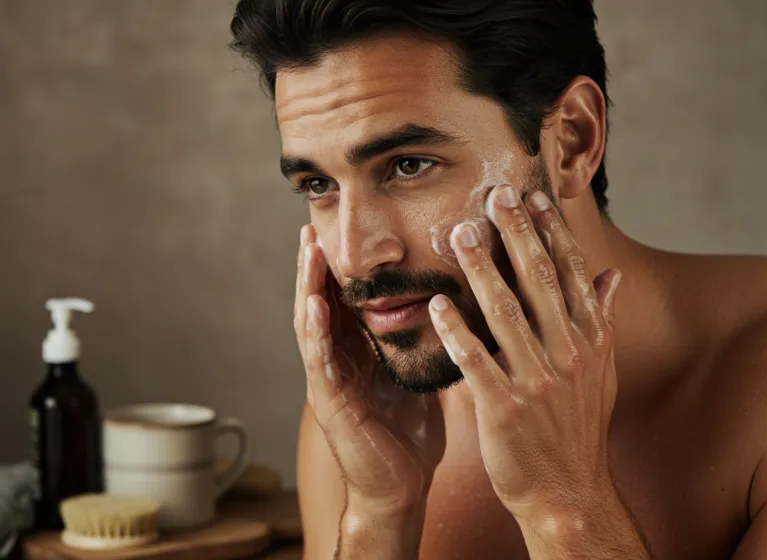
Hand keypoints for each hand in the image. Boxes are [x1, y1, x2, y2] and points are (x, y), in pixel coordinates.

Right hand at [294, 225, 444, 517]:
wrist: (402, 487)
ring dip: (307, 286)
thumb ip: (420, 343)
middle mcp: (338, 361)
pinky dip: (314, 331)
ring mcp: (329, 381)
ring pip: (312, 323)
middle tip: (312, 226)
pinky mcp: (329, 403)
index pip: (346, 301)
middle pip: (322, 303)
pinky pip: (319, 361)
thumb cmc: (410, 434)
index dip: (342, 266)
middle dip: (316, 265)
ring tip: (307, 250)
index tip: (343, 230)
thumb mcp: (416, 376)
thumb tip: (450, 307)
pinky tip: (314, 304)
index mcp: (359, 353)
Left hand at [427, 184, 621, 524]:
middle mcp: (567, 354)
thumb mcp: (601, 372)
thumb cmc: (577, 426)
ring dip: (482, 270)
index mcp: (589, 340)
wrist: (567, 489)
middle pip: (539, 282)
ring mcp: (536, 381)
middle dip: (517, 234)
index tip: (534, 197)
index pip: (569, 274)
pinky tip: (437, 305)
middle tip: (495, 194)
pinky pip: (476, 362)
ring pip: (506, 313)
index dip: (552, 233)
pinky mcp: (504, 408)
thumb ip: (601, 319)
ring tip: (459, 234)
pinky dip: (457, 332)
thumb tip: (610, 273)